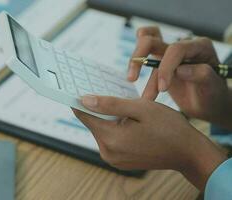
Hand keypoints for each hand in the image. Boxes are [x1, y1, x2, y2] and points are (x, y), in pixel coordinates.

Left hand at [73, 95, 226, 190]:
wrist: (188, 153)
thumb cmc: (168, 127)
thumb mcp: (140, 108)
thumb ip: (110, 104)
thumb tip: (84, 99)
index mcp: (111, 139)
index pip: (84, 115)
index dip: (81, 100)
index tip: (80, 87)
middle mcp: (108, 152)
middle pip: (93, 123)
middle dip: (100, 108)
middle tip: (111, 94)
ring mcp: (113, 159)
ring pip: (102, 130)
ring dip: (109, 118)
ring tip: (125, 108)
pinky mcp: (119, 161)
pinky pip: (110, 139)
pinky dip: (115, 128)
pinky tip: (128, 121)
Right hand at [128, 27, 231, 128]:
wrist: (208, 104)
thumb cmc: (213, 95)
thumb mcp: (213, 87)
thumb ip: (202, 75)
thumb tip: (180, 69)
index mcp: (199, 47)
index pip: (176, 49)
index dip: (166, 67)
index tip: (163, 89)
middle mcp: (182, 45)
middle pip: (152, 38)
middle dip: (139, 56)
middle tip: (132, 78)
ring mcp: (169, 53)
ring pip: (145, 45)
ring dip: (135, 65)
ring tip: (133, 83)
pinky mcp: (159, 62)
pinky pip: (143, 60)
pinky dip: (137, 73)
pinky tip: (141, 91)